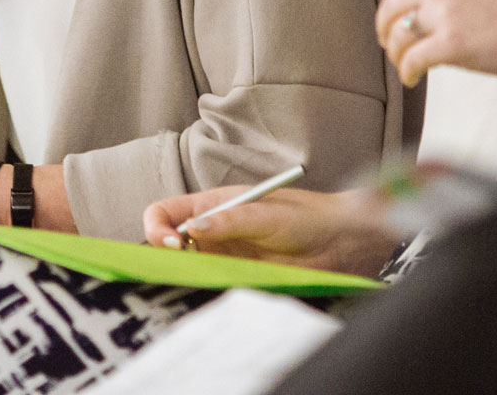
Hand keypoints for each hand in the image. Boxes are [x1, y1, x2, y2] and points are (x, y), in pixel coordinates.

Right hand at [142, 187, 400, 276]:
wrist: (338, 244)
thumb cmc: (306, 217)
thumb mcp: (268, 214)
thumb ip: (231, 219)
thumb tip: (193, 228)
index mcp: (212, 205)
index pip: (165, 212)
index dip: (158, 228)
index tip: (175, 244)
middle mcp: (211, 232)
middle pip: (167, 244)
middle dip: (164, 257)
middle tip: (184, 266)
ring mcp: (222, 257)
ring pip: (186, 269)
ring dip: (185, 276)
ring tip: (204, 279)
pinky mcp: (236, 279)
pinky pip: (210, 286)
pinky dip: (206, 291)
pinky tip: (219, 289)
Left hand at [376, 0, 496, 86]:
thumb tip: (428, 10)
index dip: (392, 5)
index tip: (392, 20)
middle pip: (392, 6)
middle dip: (385, 29)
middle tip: (389, 45)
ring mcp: (445, 11)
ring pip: (398, 34)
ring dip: (396, 53)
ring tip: (404, 66)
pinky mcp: (452, 42)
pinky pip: (412, 59)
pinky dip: (406, 71)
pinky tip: (413, 78)